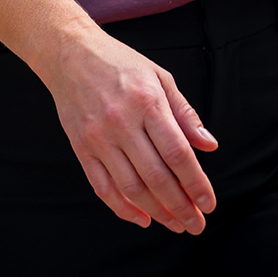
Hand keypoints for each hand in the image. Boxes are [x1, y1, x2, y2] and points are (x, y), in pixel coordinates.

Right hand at [39, 19, 217, 233]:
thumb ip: (184, 113)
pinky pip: (102, 186)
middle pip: (157, 177)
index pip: (177, 153)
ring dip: (157, 212)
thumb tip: (209, 145)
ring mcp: (98, 136)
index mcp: (146, 101)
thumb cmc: (117, 62)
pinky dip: (122, 209)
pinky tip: (141, 218)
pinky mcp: (80, 146)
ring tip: (175, 224)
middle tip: (196, 224)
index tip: (208, 203)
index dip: (196, 183)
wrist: (68, 51)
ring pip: (131, 188)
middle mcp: (121, 121)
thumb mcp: (158, 77)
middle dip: (181, 207)